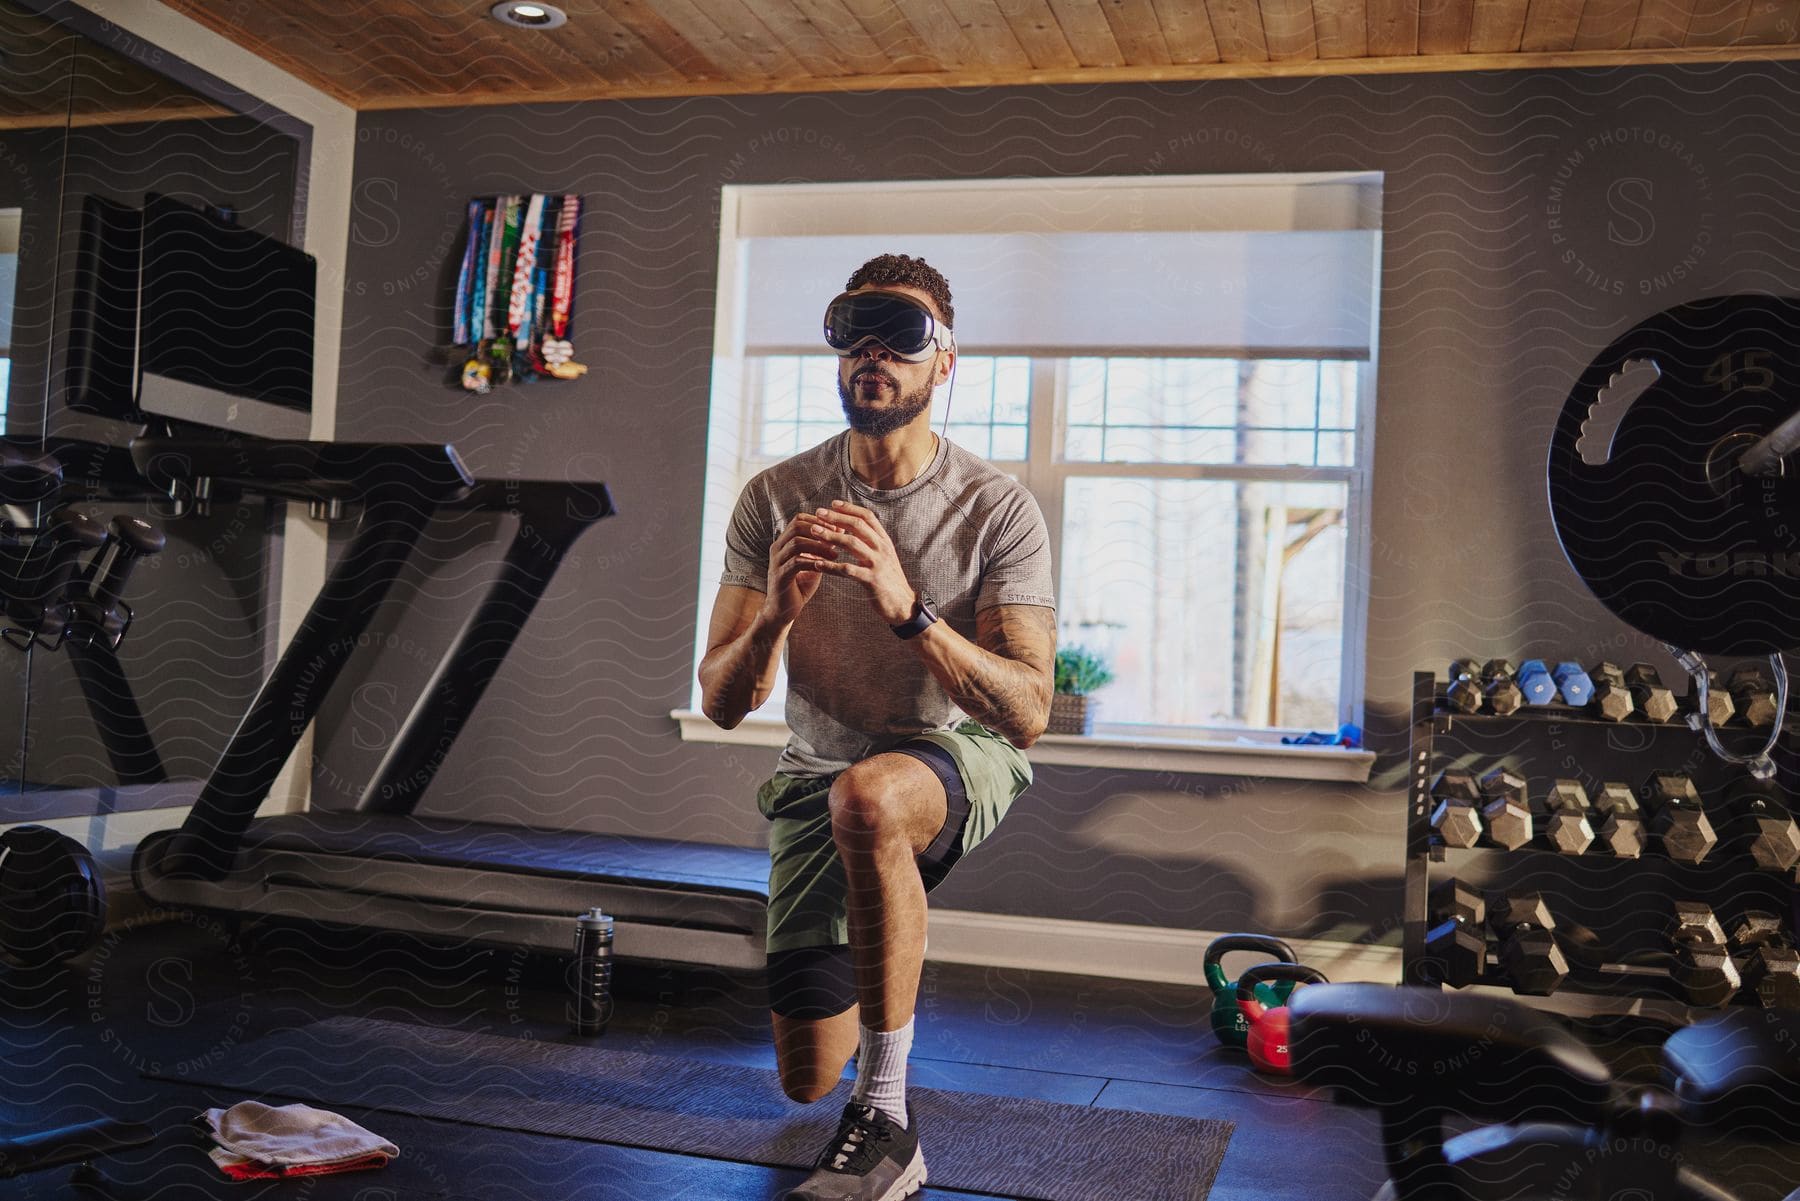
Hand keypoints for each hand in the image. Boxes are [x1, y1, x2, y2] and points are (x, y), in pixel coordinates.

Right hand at [762, 514, 831, 625]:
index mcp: (784, 542)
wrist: (783, 610)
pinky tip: (827, 566)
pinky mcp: (779, 576)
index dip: (819, 521)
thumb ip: (822, 548)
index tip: (837, 529)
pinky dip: (813, 562)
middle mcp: (777, 548)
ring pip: (796, 543)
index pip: (799, 519)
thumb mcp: (813, 562)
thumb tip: (840, 530)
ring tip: (835, 554)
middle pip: (797, 526)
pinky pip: (796, 563)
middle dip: (819, 530)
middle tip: (837, 538)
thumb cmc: (800, 585)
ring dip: (818, 546)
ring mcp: (776, 562)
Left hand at [795, 500, 916, 625]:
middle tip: (818, 513)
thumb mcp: (884, 556)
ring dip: (830, 536)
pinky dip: (830, 566)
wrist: (903, 605)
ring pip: (851, 543)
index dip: (850, 508)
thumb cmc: (889, 580)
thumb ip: (872, 542)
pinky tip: (817, 564)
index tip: (833, 504)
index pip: (867, 517)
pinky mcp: (871, 580)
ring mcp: (877, 563)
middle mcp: (882, 548)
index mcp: (884, 541)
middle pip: (857, 525)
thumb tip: (855, 527)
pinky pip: (847, 570)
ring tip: (814, 532)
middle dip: (836, 517)